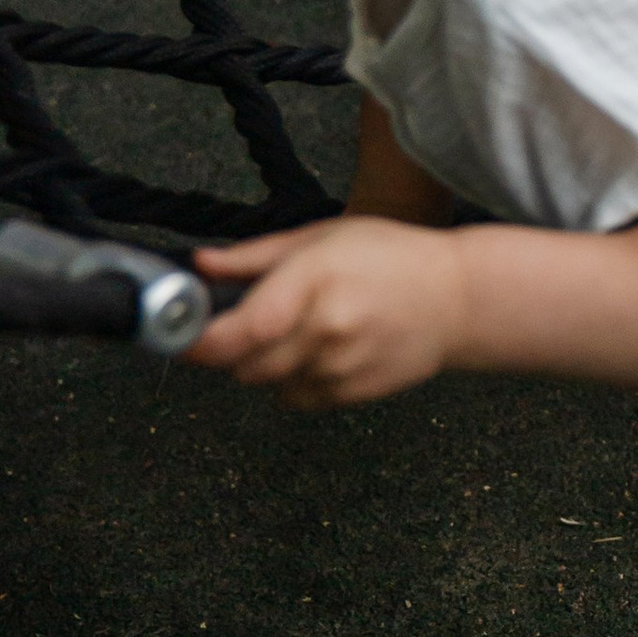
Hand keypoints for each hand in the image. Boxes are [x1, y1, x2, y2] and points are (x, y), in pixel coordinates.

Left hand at [189, 214, 469, 408]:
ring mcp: (340, 367)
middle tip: (247, 324)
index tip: (178, 337)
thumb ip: (256, 256)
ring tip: (300, 331)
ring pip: (267, 384)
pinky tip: (323, 352)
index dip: (198, 341)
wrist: (459, 300)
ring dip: (266, 364)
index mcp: (314, 281)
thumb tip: (201, 264)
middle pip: (243, 365)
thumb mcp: (323, 238)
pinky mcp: (352, 394)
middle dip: (232, 348)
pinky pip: (297, 398)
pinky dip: (295, 380)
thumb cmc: (392, 258)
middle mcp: (325, 329)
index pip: (240, 330)